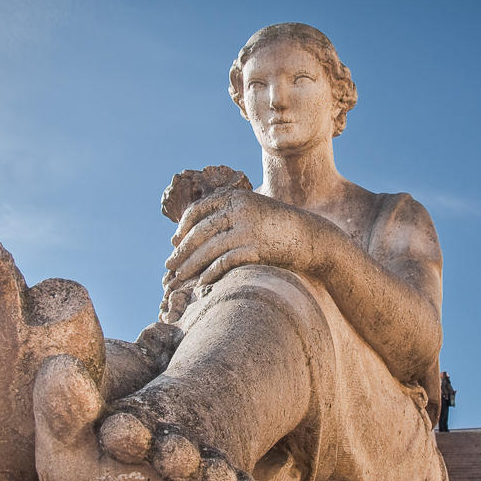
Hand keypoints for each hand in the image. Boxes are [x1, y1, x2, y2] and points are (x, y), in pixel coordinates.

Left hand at [166, 189, 327, 287]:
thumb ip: (229, 214)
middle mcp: (239, 209)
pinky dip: (210, 273)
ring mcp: (247, 228)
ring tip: (179, 279)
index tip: (173, 242)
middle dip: (181, 251)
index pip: (198, 210)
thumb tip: (198, 230)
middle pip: (199, 232)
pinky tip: (201, 283)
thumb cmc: (279, 227)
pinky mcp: (255, 248)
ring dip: (190, 266)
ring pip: (208, 249)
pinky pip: (224, 262)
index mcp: (236, 197)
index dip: (182, 227)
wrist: (311, 237)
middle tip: (169, 265)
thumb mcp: (254, 211)